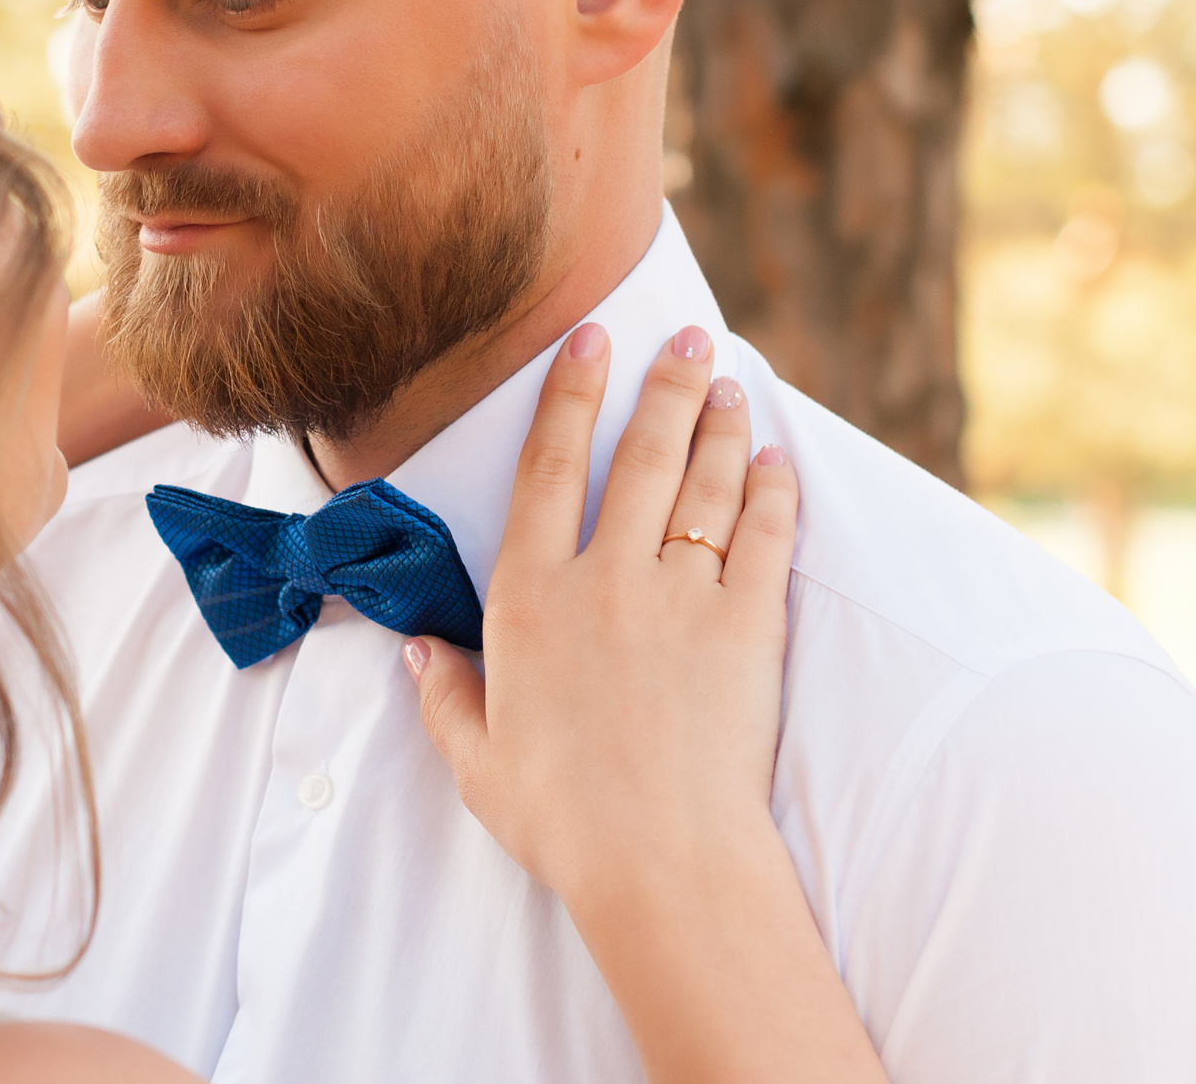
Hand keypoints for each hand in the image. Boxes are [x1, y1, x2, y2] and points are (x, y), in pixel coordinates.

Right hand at [407, 321, 796, 909]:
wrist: (660, 860)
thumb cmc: (562, 817)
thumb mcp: (477, 760)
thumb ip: (446, 699)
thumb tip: (420, 655)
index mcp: (528, 598)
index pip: (546, 469)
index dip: (568, 398)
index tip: (586, 343)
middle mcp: (604, 578)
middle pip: (637, 456)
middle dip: (659, 384)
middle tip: (679, 335)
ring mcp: (681, 596)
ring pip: (702, 484)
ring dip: (715, 424)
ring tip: (726, 382)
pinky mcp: (747, 628)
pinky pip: (765, 539)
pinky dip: (772, 492)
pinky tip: (775, 461)